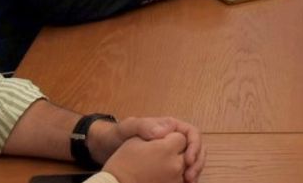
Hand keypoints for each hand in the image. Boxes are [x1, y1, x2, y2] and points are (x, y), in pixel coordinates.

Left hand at [89, 117, 205, 182]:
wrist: (104, 148)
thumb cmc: (116, 134)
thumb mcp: (128, 127)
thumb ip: (145, 126)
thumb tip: (165, 131)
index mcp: (169, 127)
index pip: (191, 134)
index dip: (194, 146)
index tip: (188, 160)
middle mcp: (173, 139)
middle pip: (196, 149)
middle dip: (197, 163)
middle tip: (190, 177)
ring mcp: (170, 153)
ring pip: (191, 162)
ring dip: (193, 172)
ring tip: (187, 182)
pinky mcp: (165, 166)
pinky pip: (180, 172)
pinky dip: (183, 179)